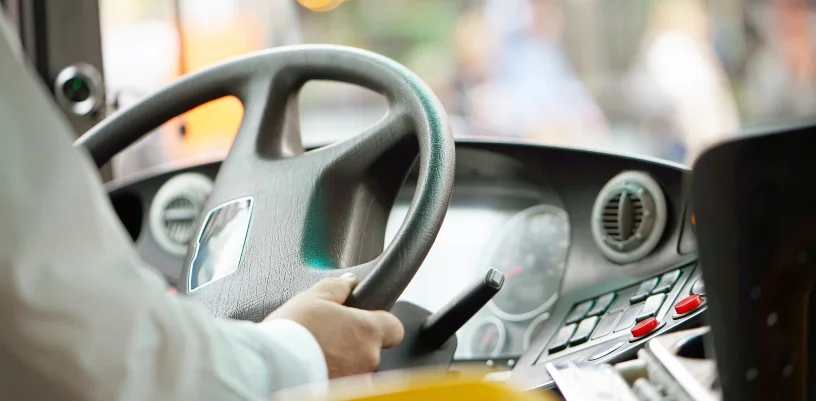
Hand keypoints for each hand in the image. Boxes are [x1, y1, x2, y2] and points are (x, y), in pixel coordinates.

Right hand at [265, 273, 403, 377]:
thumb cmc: (292, 333)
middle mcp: (368, 359)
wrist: (272, 367)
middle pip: (372, 349)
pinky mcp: (341, 394)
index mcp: (367, 330)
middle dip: (354, 344)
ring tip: (317, 355)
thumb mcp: (313, 297)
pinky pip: (345, 383)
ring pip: (357, 369)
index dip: (381, 323)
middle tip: (329, 337)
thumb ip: (337, 287)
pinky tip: (314, 369)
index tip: (365, 321)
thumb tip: (348, 282)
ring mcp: (357, 380)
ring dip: (343, 362)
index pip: (394, 328)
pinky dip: (333, 376)